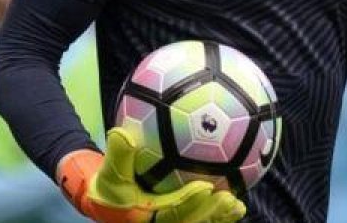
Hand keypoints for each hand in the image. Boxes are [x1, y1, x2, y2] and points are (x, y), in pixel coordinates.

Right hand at [58, 128, 246, 222]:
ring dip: (219, 217)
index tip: (205, 186)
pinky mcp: (181, 222)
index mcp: (143, 218)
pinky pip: (203, 222)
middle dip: (209, 212)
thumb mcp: (108, 173)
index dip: (187, 202)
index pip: (168, 213)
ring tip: (237, 205)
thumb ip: (118, 156)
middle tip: (227, 198)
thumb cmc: (110, 186)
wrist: (109, 204)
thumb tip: (121, 133)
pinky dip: (220, 217)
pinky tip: (238, 205)